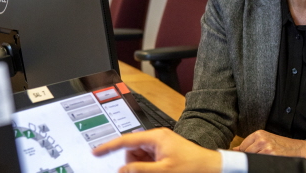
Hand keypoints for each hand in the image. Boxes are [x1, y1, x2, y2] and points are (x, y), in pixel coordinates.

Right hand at [93, 128, 221, 172]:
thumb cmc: (191, 166)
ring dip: (140, 166)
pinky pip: (148, 160)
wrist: (210, 167)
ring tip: (157, 170)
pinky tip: (157, 171)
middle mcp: (157, 138)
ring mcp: (161, 145)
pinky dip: (147, 167)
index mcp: (156, 137)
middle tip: (146, 171)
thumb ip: (139, 169)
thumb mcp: (163, 171)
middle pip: (132, 150)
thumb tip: (122, 169)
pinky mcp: (164, 152)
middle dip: (132, 163)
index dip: (109, 146)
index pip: (126, 140)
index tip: (95, 152)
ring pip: (139, 157)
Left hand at [233, 130, 305, 160]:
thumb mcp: (266, 140)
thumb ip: (250, 144)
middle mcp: (261, 139)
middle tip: (259, 159)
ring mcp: (266, 148)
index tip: (248, 158)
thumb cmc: (282, 146)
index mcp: (259, 134)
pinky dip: (260, 164)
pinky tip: (267, 163)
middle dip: (249, 158)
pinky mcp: (271, 155)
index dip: (244, 154)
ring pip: (251, 159)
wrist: (299, 149)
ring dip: (255, 162)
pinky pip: (258, 163)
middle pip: (245, 153)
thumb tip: (234, 150)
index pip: (242, 147)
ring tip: (264, 160)